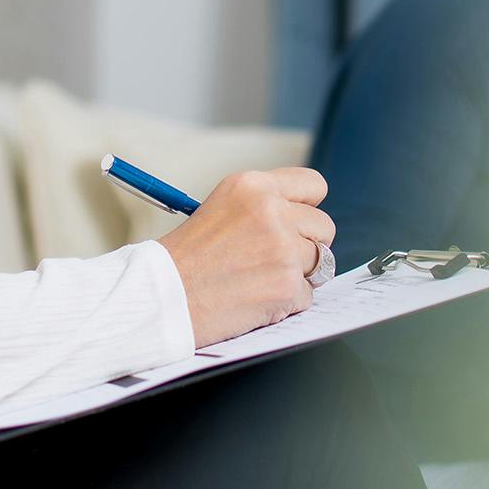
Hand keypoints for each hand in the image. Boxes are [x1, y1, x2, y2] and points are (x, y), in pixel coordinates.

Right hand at [157, 168, 334, 348]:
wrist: (164, 296)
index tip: (298, 222)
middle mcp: (271, 211)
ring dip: (297, 275)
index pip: (314, 185)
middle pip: (324, 226)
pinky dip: (286, 303)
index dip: (308, 208)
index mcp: (253, 186)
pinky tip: (255, 299)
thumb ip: (264, 207)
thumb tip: (304, 219)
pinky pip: (307, 295)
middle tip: (274, 259)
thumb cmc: (186, 259)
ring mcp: (283, 249)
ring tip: (260, 280)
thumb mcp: (221, 208)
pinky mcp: (287, 285)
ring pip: (320, 262)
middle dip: (306, 245)